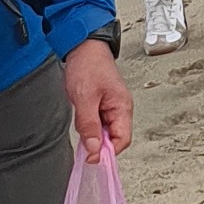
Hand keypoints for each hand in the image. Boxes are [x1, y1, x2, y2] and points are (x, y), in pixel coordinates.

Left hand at [64, 35, 134, 158]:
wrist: (83, 47)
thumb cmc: (88, 66)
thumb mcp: (85, 97)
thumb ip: (89, 125)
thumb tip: (94, 149)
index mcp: (122, 107)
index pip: (122, 140)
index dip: (107, 152)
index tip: (91, 156)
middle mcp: (120, 109)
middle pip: (115, 139)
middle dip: (99, 144)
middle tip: (83, 141)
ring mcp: (112, 107)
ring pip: (106, 132)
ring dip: (93, 134)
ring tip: (81, 124)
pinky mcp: (103, 105)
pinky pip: (99, 123)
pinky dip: (90, 127)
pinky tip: (81, 121)